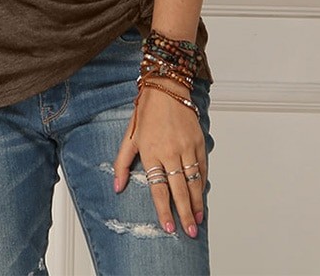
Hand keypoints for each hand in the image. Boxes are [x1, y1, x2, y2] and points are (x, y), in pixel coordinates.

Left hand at [112, 79, 206, 237]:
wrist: (167, 88)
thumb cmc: (147, 112)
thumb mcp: (129, 137)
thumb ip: (122, 163)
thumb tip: (117, 186)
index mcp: (151, 152)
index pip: (159, 188)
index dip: (164, 210)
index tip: (168, 227)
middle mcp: (171, 151)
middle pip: (179, 190)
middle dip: (184, 214)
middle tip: (189, 232)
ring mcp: (187, 147)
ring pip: (193, 182)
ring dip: (196, 203)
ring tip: (197, 220)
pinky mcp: (199, 141)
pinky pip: (202, 168)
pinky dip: (202, 184)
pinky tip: (201, 197)